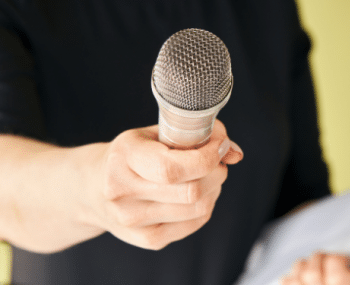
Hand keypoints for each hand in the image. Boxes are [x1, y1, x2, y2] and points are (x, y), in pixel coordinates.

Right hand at [84, 119, 242, 249]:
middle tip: (217, 158)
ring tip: (208, 173)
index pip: (173, 168)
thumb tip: (234, 151)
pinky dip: (208, 203)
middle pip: (192, 190)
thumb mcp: (151, 134)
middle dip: (217, 170)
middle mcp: (123, 194)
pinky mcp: (148, 240)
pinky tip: (199, 191)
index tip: (220, 143)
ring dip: (216, 187)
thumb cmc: (127, 156)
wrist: (89, 189)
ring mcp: (134, 222)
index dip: (208, 156)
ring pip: (199, 207)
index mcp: (122, 159)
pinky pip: (196, 222)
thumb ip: (193, 136)